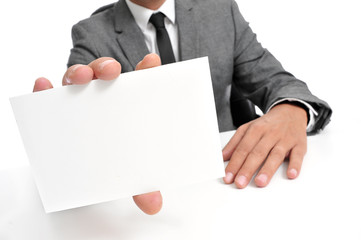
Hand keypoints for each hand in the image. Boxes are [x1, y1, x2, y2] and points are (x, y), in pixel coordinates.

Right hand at [33, 53, 162, 214]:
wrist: (84, 169)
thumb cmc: (112, 159)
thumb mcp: (127, 170)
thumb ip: (141, 184)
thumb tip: (153, 204)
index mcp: (126, 104)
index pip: (139, 82)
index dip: (146, 70)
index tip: (151, 62)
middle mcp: (103, 98)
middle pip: (106, 74)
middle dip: (107, 67)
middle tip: (111, 71)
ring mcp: (80, 100)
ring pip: (78, 78)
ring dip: (78, 72)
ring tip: (80, 77)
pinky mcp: (57, 108)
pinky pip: (49, 94)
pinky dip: (46, 89)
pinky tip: (44, 86)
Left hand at [222, 103, 307, 187]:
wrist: (290, 111)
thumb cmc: (267, 124)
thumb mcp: (248, 128)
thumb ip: (235, 143)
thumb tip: (222, 157)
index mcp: (255, 129)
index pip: (242, 149)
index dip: (234, 163)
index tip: (228, 177)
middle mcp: (270, 134)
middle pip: (257, 153)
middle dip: (247, 169)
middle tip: (240, 183)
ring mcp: (285, 139)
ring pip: (275, 155)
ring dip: (267, 169)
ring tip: (260, 182)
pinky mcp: (299, 144)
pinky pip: (298, 155)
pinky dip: (295, 165)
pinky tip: (291, 174)